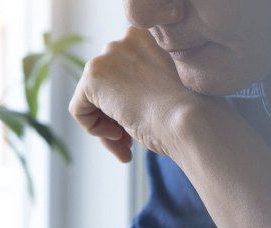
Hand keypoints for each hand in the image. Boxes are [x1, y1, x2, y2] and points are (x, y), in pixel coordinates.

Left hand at [69, 26, 205, 161]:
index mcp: (152, 37)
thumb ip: (142, 86)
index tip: (146, 123)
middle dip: (115, 118)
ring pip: (93, 99)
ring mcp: (109, 55)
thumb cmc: (191, 114)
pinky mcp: (92, 76)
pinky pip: (78, 109)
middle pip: (107, 86)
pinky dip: (93, 129)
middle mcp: (128, 38)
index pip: (126, 74)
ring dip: (107, 127)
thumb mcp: (168, 91)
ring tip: (126, 146)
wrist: (192, 120)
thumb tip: (115, 103)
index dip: (132, 103)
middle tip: (130, 144)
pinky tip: (119, 134)